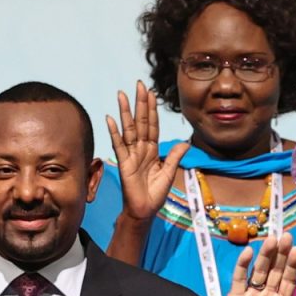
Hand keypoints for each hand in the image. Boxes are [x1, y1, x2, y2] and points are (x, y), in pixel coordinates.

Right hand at [107, 81, 188, 221]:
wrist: (144, 210)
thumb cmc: (155, 194)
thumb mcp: (169, 173)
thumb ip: (175, 157)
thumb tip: (185, 142)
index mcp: (152, 150)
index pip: (153, 126)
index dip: (152, 110)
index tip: (151, 93)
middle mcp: (141, 149)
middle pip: (141, 122)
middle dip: (140, 103)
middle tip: (139, 84)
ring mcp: (131, 154)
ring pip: (129, 129)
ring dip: (125, 112)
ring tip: (121, 94)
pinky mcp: (124, 163)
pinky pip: (119, 145)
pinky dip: (114, 132)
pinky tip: (110, 119)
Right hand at [201, 232, 295, 295]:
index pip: (290, 281)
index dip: (293, 266)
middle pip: (276, 271)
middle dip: (281, 255)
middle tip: (286, 236)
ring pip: (260, 271)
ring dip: (265, 256)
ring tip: (271, 239)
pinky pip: (239, 279)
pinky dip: (243, 266)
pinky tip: (249, 252)